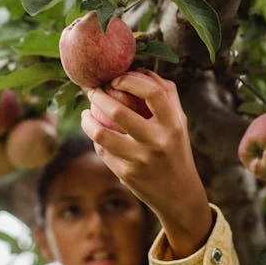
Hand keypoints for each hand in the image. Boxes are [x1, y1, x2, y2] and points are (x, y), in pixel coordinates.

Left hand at [81, 70, 212, 258]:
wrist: (179, 194)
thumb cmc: (176, 149)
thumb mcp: (180, 122)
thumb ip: (166, 95)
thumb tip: (140, 69)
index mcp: (174, 125)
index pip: (152, 92)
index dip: (130, 80)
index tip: (116, 79)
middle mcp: (158, 142)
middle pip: (118, 112)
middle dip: (98, 96)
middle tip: (92, 90)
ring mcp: (140, 160)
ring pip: (102, 134)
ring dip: (87, 120)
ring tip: (86, 113)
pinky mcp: (126, 174)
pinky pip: (102, 151)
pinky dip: (96, 139)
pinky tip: (95, 133)